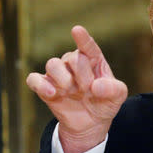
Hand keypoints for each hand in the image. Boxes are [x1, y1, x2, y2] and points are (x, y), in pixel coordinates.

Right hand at [26, 25, 127, 152]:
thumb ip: (114, 89)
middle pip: (73, 58)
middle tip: (88, 90)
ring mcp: (58, 74)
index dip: (82, 38)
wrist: (90, 123)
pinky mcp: (44, 86)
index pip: (88, 46)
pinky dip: (41, 85)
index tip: (77, 30)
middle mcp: (74, 63)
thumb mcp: (118, 97)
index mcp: (93, 60)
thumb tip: (96, 86)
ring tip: (71, 92)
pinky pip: (34, 79)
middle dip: (83, 76)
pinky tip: (52, 93)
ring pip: (53, 64)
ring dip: (63, 79)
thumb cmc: (105, 103)